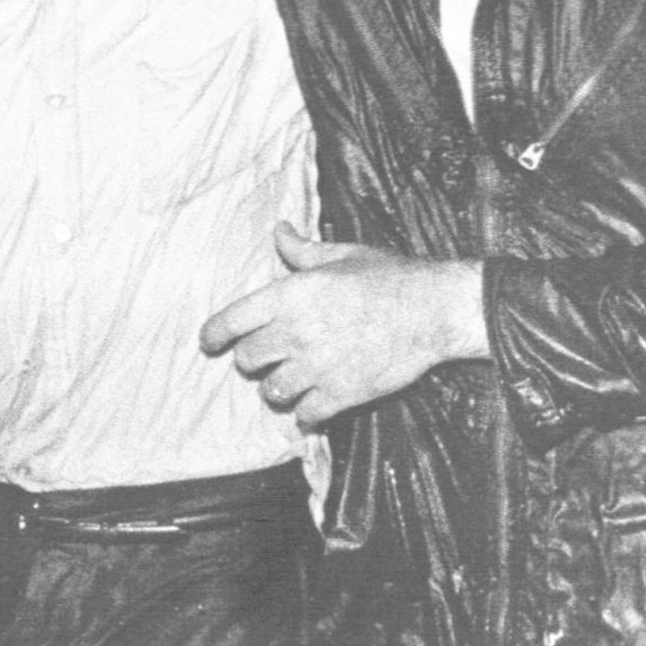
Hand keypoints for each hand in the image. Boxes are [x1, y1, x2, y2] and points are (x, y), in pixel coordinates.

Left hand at [199, 223, 487, 426]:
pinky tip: (314, 405)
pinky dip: (306, 413)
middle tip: (268, 357)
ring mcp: (316, 367)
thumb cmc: (390, 277)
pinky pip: (305, 415)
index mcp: (289, 295)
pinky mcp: (340, 393)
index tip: (211, 343)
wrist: (434, 310)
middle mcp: (295, 333)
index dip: (214, 335)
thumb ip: (302, 250)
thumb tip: (279, 230)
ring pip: (272, 391)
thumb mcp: (343, 254)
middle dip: (253, 360)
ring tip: (291, 382)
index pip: (230, 321)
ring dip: (278, 388)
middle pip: (247, 360)